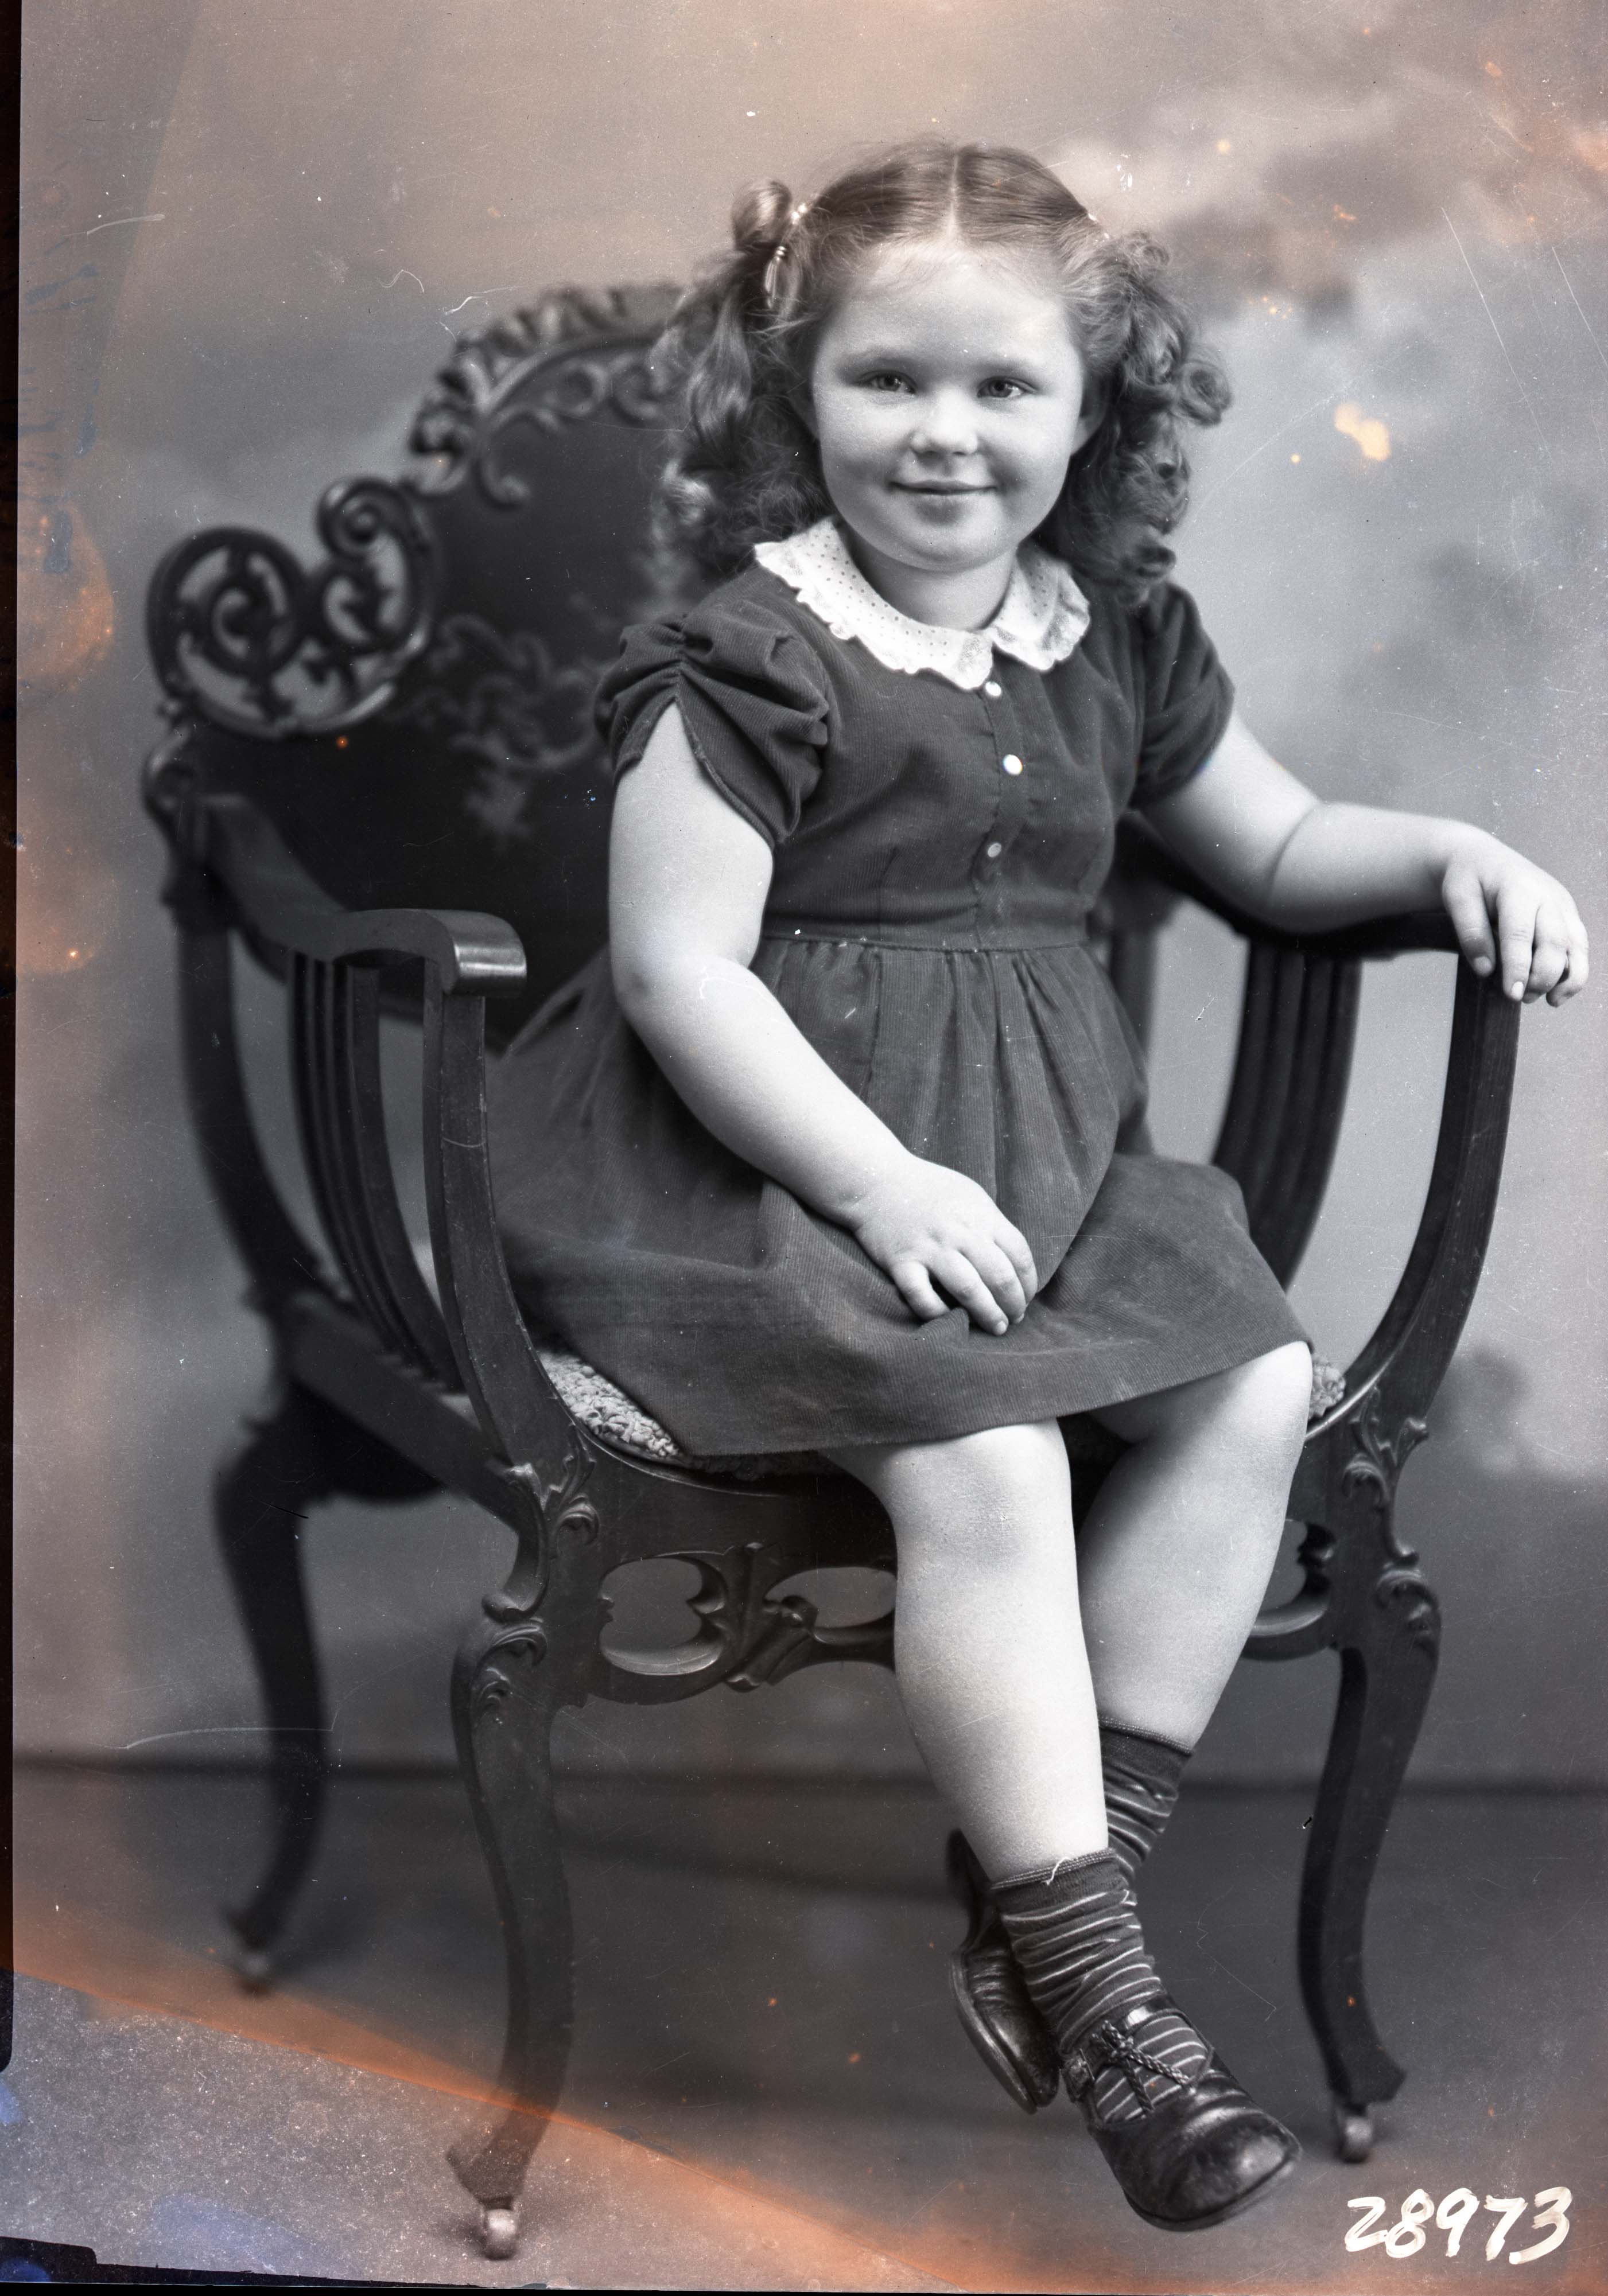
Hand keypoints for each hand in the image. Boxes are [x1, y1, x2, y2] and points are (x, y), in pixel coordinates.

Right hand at [848, 1157, 1038, 1335]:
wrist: (876, 1180)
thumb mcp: (969, 1195)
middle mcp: (958, 1232)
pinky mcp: (901, 1262)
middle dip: (1014, 1303)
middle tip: (1015, 1318)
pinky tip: (949, 1319)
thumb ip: (990, 1224)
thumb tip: (1013, 1260)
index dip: (1028, 1282)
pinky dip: (937, 1313)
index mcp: (980, 1215)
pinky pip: (922, 1296)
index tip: (1026, 1297)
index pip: (1018, 1254)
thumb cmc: (928, 1188)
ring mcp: (929, 1248)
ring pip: (968, 1290)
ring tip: (996, 1327)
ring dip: (987, 1314)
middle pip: (999, 1276)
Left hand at [1440, 836, 1588, 1005]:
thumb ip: (1471, 933)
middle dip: (1541, 976)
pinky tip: (1558, 993)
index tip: (1511, 994)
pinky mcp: (1568, 916)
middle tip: (1519, 997)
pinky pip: (1579, 947)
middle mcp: (1548, 896)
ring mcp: (1563, 906)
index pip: (1521, 934)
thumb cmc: (1468, 878)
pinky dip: (1574, 973)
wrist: (1483, 857)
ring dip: (1565, 979)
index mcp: (1519, 889)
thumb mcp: (1457, 899)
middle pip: (1555, 943)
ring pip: (1576, 947)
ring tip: (1547, 1001)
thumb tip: (1486, 970)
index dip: (1518, 967)